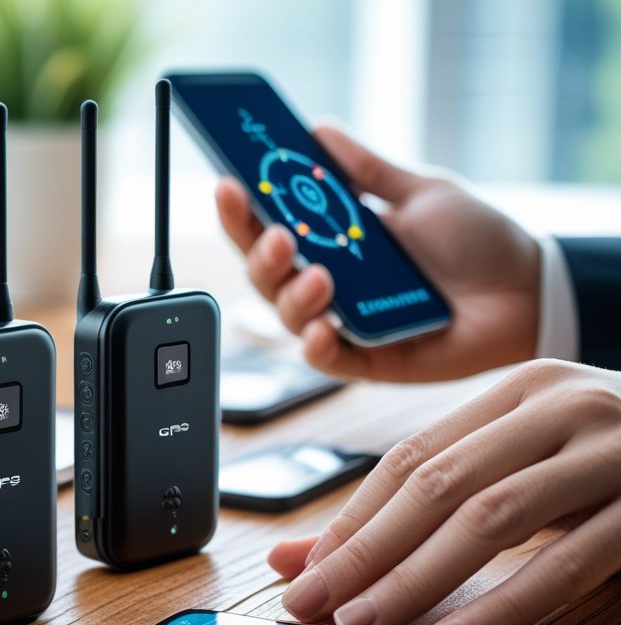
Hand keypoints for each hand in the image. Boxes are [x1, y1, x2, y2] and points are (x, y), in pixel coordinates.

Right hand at [215, 124, 541, 381]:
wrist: (528, 289)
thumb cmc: (477, 241)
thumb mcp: (421, 191)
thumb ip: (368, 168)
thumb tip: (320, 130)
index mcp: (332, 240)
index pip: (268, 226)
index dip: (242, 210)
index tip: (229, 184)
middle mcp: (330, 283)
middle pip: (265, 274)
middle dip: (259, 254)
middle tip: (278, 236)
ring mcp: (345, 322)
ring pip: (288, 316)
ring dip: (293, 296)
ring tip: (320, 278)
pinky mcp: (368, 360)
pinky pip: (326, 359)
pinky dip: (317, 345)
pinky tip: (326, 327)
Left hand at [267, 359, 620, 624]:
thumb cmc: (612, 460)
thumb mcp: (523, 461)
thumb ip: (429, 498)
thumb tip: (305, 555)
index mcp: (518, 390)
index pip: (408, 458)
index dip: (349, 518)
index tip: (302, 571)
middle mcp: (562, 407)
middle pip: (437, 484)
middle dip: (365, 550)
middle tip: (313, 602)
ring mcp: (614, 451)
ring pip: (493, 516)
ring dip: (419, 577)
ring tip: (365, 621)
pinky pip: (573, 561)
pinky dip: (508, 601)